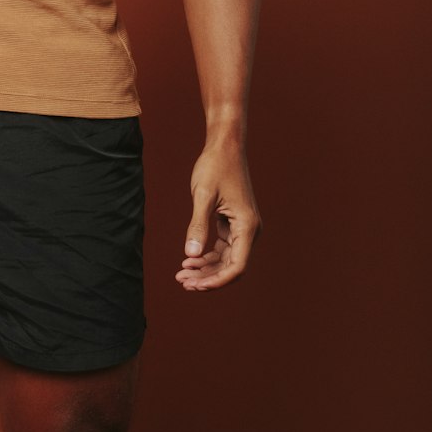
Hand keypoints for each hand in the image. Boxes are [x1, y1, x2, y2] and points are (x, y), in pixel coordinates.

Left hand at [176, 141, 260, 290]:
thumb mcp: (203, 195)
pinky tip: (190, 259)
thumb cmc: (215, 166)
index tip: (195, 286)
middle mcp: (249, 230)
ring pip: (226, 259)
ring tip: (182, 273)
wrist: (225, 145)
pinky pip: (223, 247)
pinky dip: (208, 255)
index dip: (216, 281)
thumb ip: (198, 226)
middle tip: (182, 281)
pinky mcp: (234, 222)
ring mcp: (242, 227)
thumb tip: (191, 255)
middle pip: (231, 266)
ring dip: (206, 268)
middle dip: (207, 277)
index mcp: (247, 226)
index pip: (236, 266)